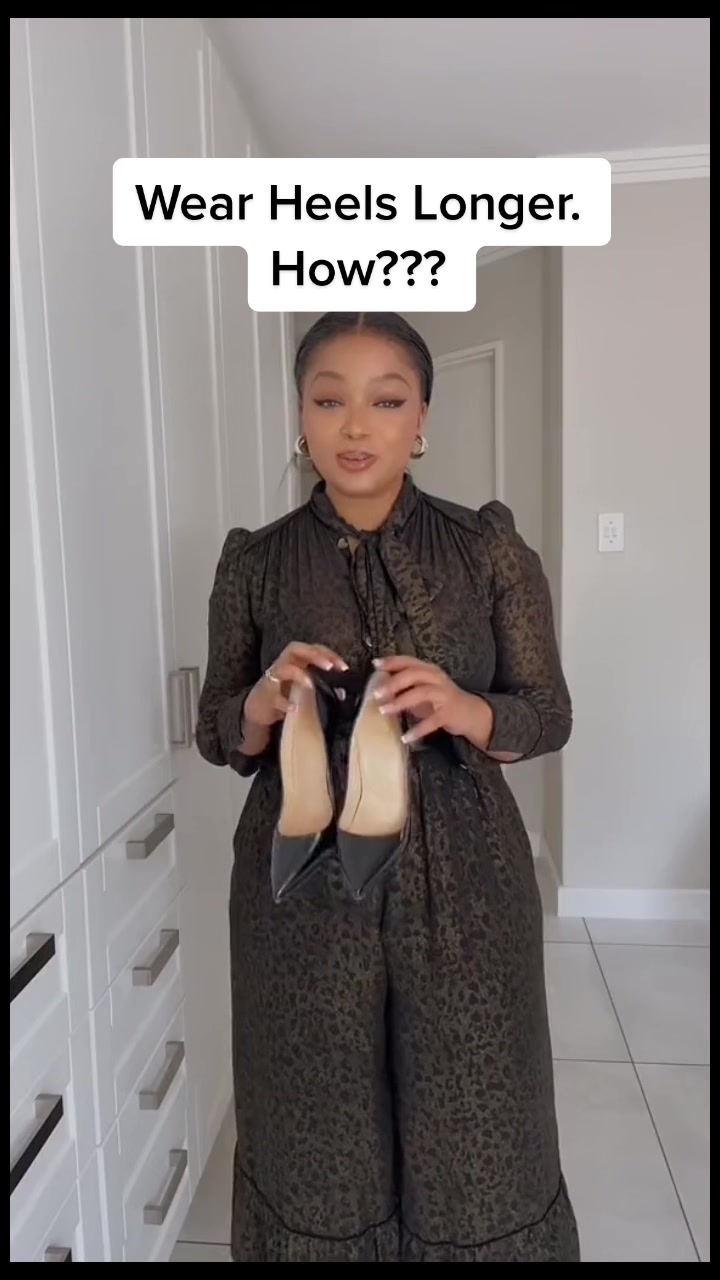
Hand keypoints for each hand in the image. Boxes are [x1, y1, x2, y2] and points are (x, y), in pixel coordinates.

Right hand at [244, 642, 347, 727]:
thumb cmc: (284, 694)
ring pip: (283, 668)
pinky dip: (284, 702)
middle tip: (330, 666)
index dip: (328, 653)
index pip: (313, 648)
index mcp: (295, 661)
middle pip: (295, 649)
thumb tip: (343, 693)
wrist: (258, 709)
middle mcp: (283, 665)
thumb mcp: (303, 687)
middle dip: (314, 655)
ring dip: (298, 674)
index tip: (343, 667)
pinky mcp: (265, 696)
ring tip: (310, 684)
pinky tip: (294, 707)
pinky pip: (274, 696)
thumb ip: (321, 686)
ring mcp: (272, 679)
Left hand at [373, 655, 491, 746]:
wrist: (470, 712)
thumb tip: (379, 687)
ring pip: (421, 693)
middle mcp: (437, 679)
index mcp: (429, 670)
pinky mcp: (449, 713)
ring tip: (384, 711)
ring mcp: (444, 695)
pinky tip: (406, 737)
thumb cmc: (440, 700)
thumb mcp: (423, 689)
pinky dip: (418, 729)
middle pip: (414, 674)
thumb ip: (405, 687)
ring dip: (401, 701)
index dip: (392, 661)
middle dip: (393, 683)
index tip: (376, 664)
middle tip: (376, 693)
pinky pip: (432, 721)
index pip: (409, 661)